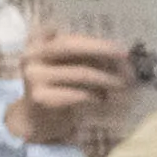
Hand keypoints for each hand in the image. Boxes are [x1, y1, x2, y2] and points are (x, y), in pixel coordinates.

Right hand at [15, 32, 134, 144]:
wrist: (39, 121)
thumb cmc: (61, 90)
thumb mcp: (71, 68)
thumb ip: (87, 58)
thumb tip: (120, 56)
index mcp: (37, 42)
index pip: (68, 35)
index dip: (93, 40)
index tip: (117, 46)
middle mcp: (31, 55)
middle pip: (68, 45)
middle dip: (100, 48)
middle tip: (125, 55)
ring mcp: (33, 76)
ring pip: (79, 72)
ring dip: (106, 78)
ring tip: (122, 84)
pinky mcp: (39, 97)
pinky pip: (78, 94)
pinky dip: (96, 96)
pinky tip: (103, 100)